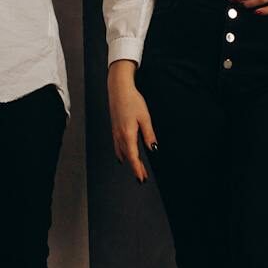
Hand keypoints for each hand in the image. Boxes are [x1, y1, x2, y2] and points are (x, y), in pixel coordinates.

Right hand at [107, 61, 156, 183]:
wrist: (118, 89)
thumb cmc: (132, 101)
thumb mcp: (145, 118)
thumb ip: (149, 135)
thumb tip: (153, 149)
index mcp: (128, 134)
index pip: (133, 157)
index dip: (137, 169)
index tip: (142, 178)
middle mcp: (120, 136)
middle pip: (127, 157)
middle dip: (135, 167)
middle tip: (142, 177)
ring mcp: (115, 132)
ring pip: (122, 152)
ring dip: (129, 161)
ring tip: (137, 169)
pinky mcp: (114, 128)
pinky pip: (117, 146)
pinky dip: (121, 154)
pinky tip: (123, 156)